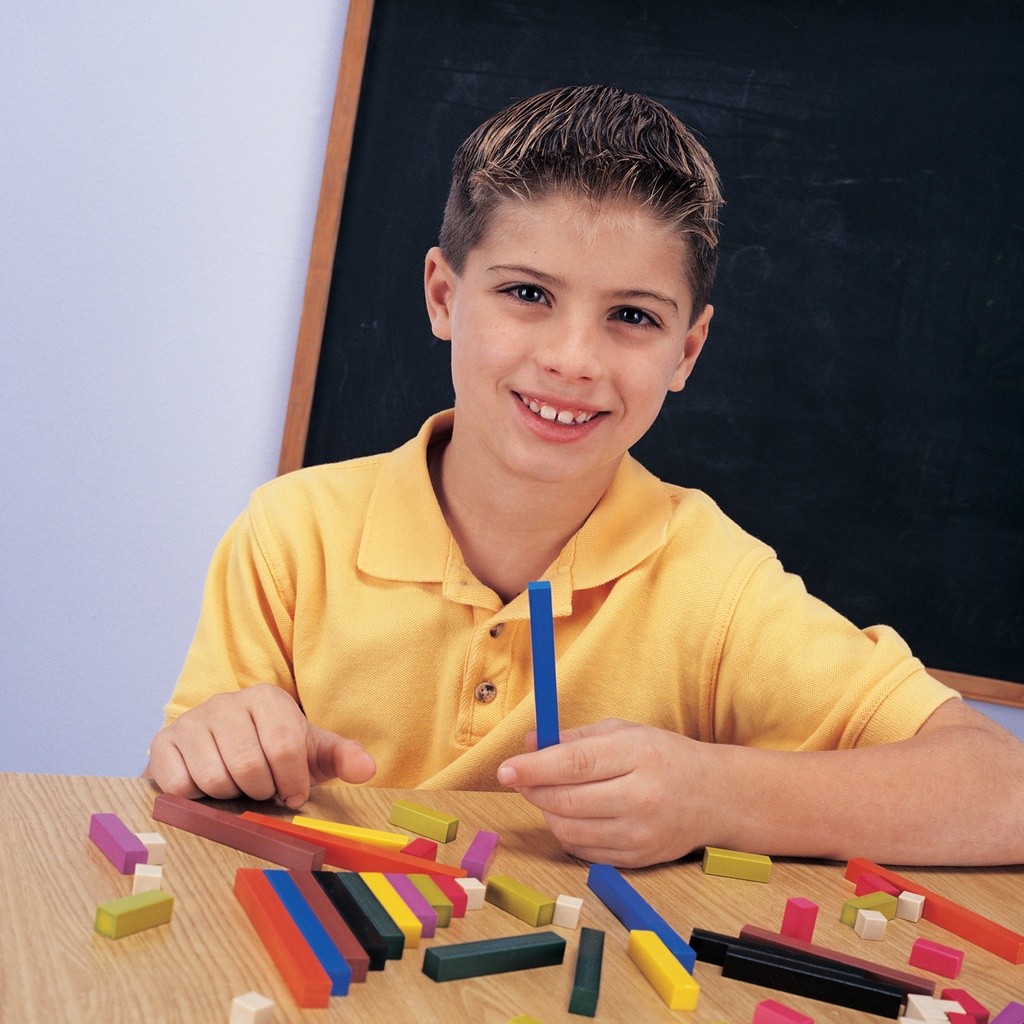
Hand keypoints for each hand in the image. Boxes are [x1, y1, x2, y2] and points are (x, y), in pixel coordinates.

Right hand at [144, 683, 375, 808]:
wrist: (223, 751)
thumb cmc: (273, 753)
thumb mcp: (312, 753)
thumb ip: (342, 757)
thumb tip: (367, 769)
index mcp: (267, 698)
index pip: (285, 746)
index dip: (292, 782)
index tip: (292, 793)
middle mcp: (226, 702)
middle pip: (249, 765)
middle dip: (261, 790)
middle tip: (261, 790)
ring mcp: (191, 720)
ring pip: (214, 778)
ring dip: (229, 796)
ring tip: (236, 787)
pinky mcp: (163, 743)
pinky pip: (180, 785)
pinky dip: (196, 798)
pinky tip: (206, 788)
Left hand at [496, 719, 709, 867]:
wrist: (715, 796)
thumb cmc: (663, 756)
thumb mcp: (623, 732)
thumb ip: (573, 737)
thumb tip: (528, 743)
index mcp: (638, 755)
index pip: (574, 764)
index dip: (533, 769)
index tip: (505, 770)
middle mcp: (641, 797)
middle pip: (566, 801)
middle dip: (533, 790)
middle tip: (521, 778)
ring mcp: (640, 833)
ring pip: (569, 830)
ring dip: (547, 812)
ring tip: (550, 793)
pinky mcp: (638, 860)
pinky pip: (583, 851)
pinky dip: (567, 833)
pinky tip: (573, 815)